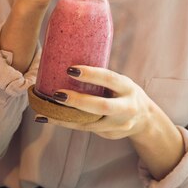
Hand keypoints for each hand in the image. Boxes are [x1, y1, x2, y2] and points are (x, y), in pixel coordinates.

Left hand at [35, 65, 185, 179]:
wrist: (144, 119)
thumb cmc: (123, 92)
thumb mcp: (119, 81)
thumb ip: (101, 77)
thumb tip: (68, 53)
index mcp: (127, 87)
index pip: (109, 79)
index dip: (91, 74)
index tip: (70, 70)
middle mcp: (126, 107)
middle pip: (102, 106)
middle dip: (79, 101)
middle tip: (58, 94)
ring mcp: (118, 124)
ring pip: (89, 122)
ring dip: (64, 117)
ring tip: (43, 110)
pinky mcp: (109, 134)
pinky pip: (83, 128)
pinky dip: (63, 123)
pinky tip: (45, 118)